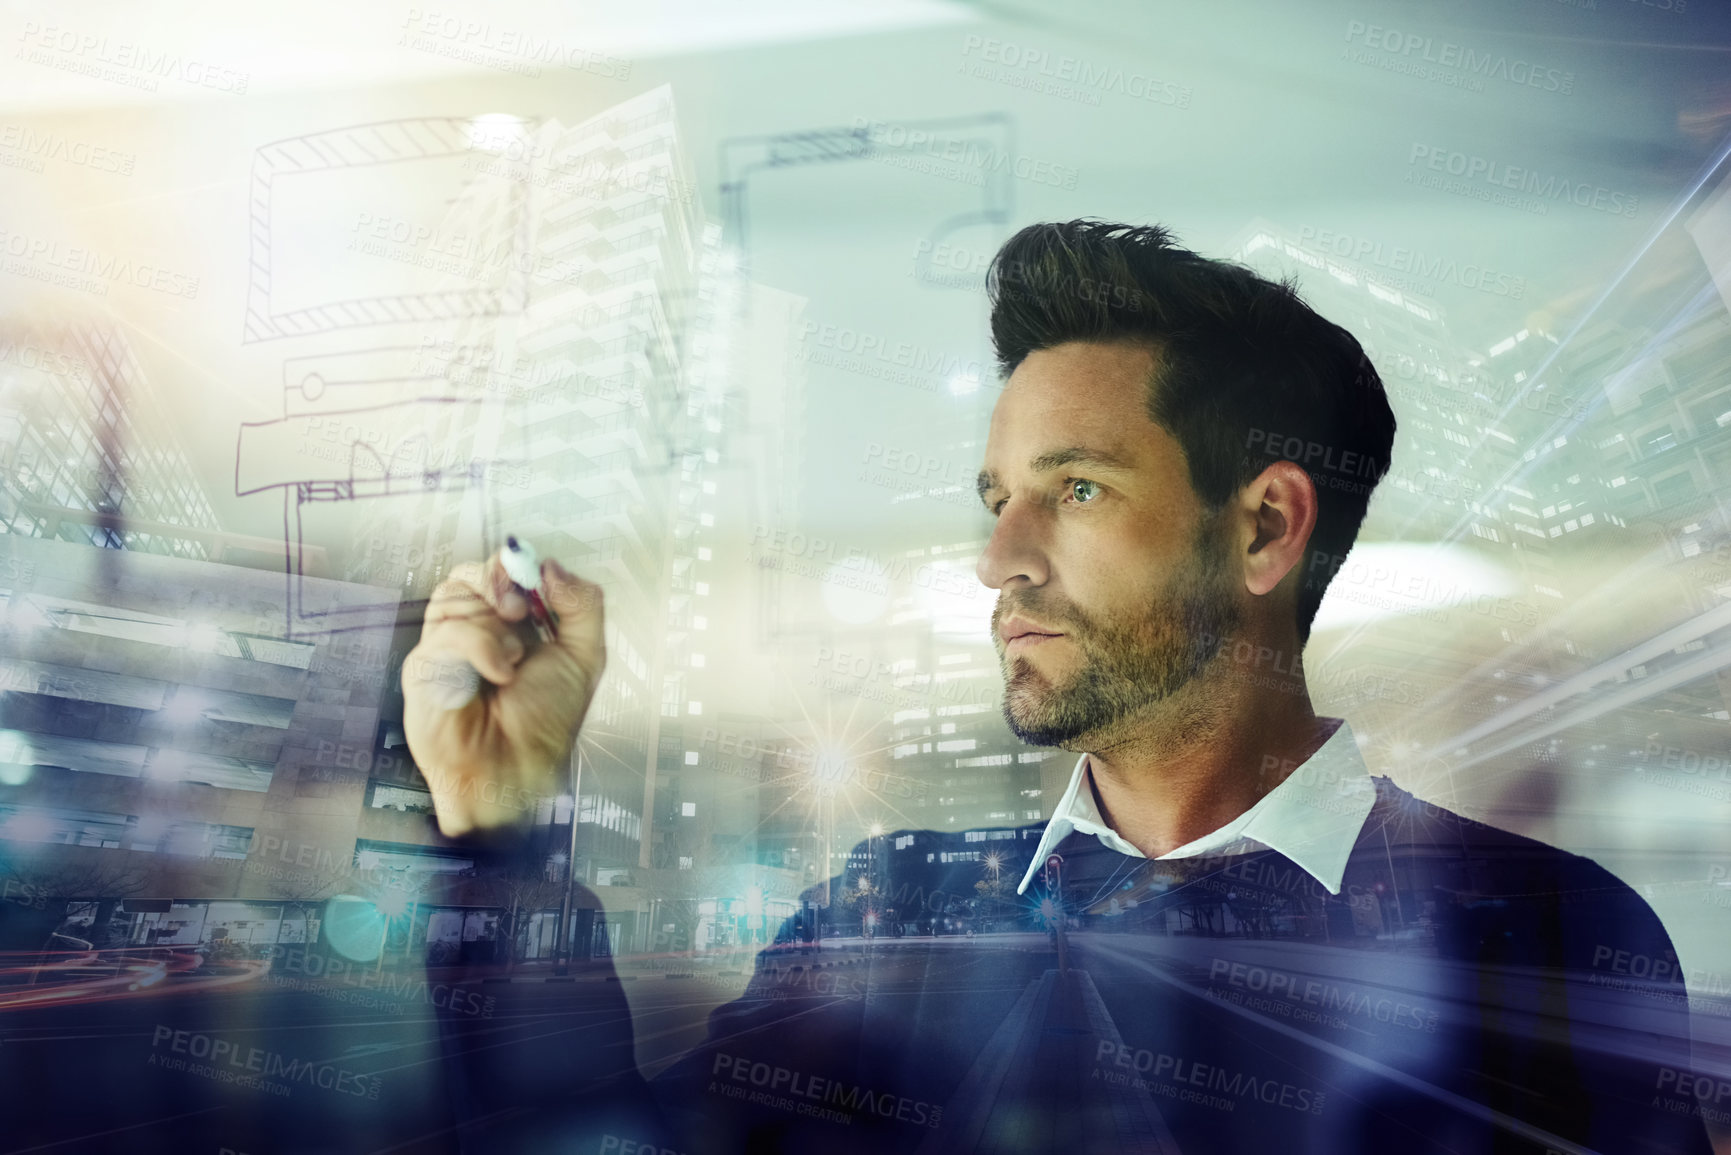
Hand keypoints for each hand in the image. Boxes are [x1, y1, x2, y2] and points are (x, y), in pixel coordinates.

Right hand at [401, 550, 604, 835]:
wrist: (515, 771)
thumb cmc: (544, 724)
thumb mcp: (584, 657)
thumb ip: (581, 605)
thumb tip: (551, 565)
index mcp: (508, 627)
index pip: (499, 573)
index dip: (516, 566)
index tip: (539, 581)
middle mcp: (472, 632)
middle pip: (469, 574)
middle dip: (498, 581)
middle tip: (520, 611)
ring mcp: (444, 648)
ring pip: (455, 596)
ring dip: (494, 625)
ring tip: (512, 661)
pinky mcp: (423, 666)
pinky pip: (450, 632)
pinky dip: (482, 648)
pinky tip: (498, 674)